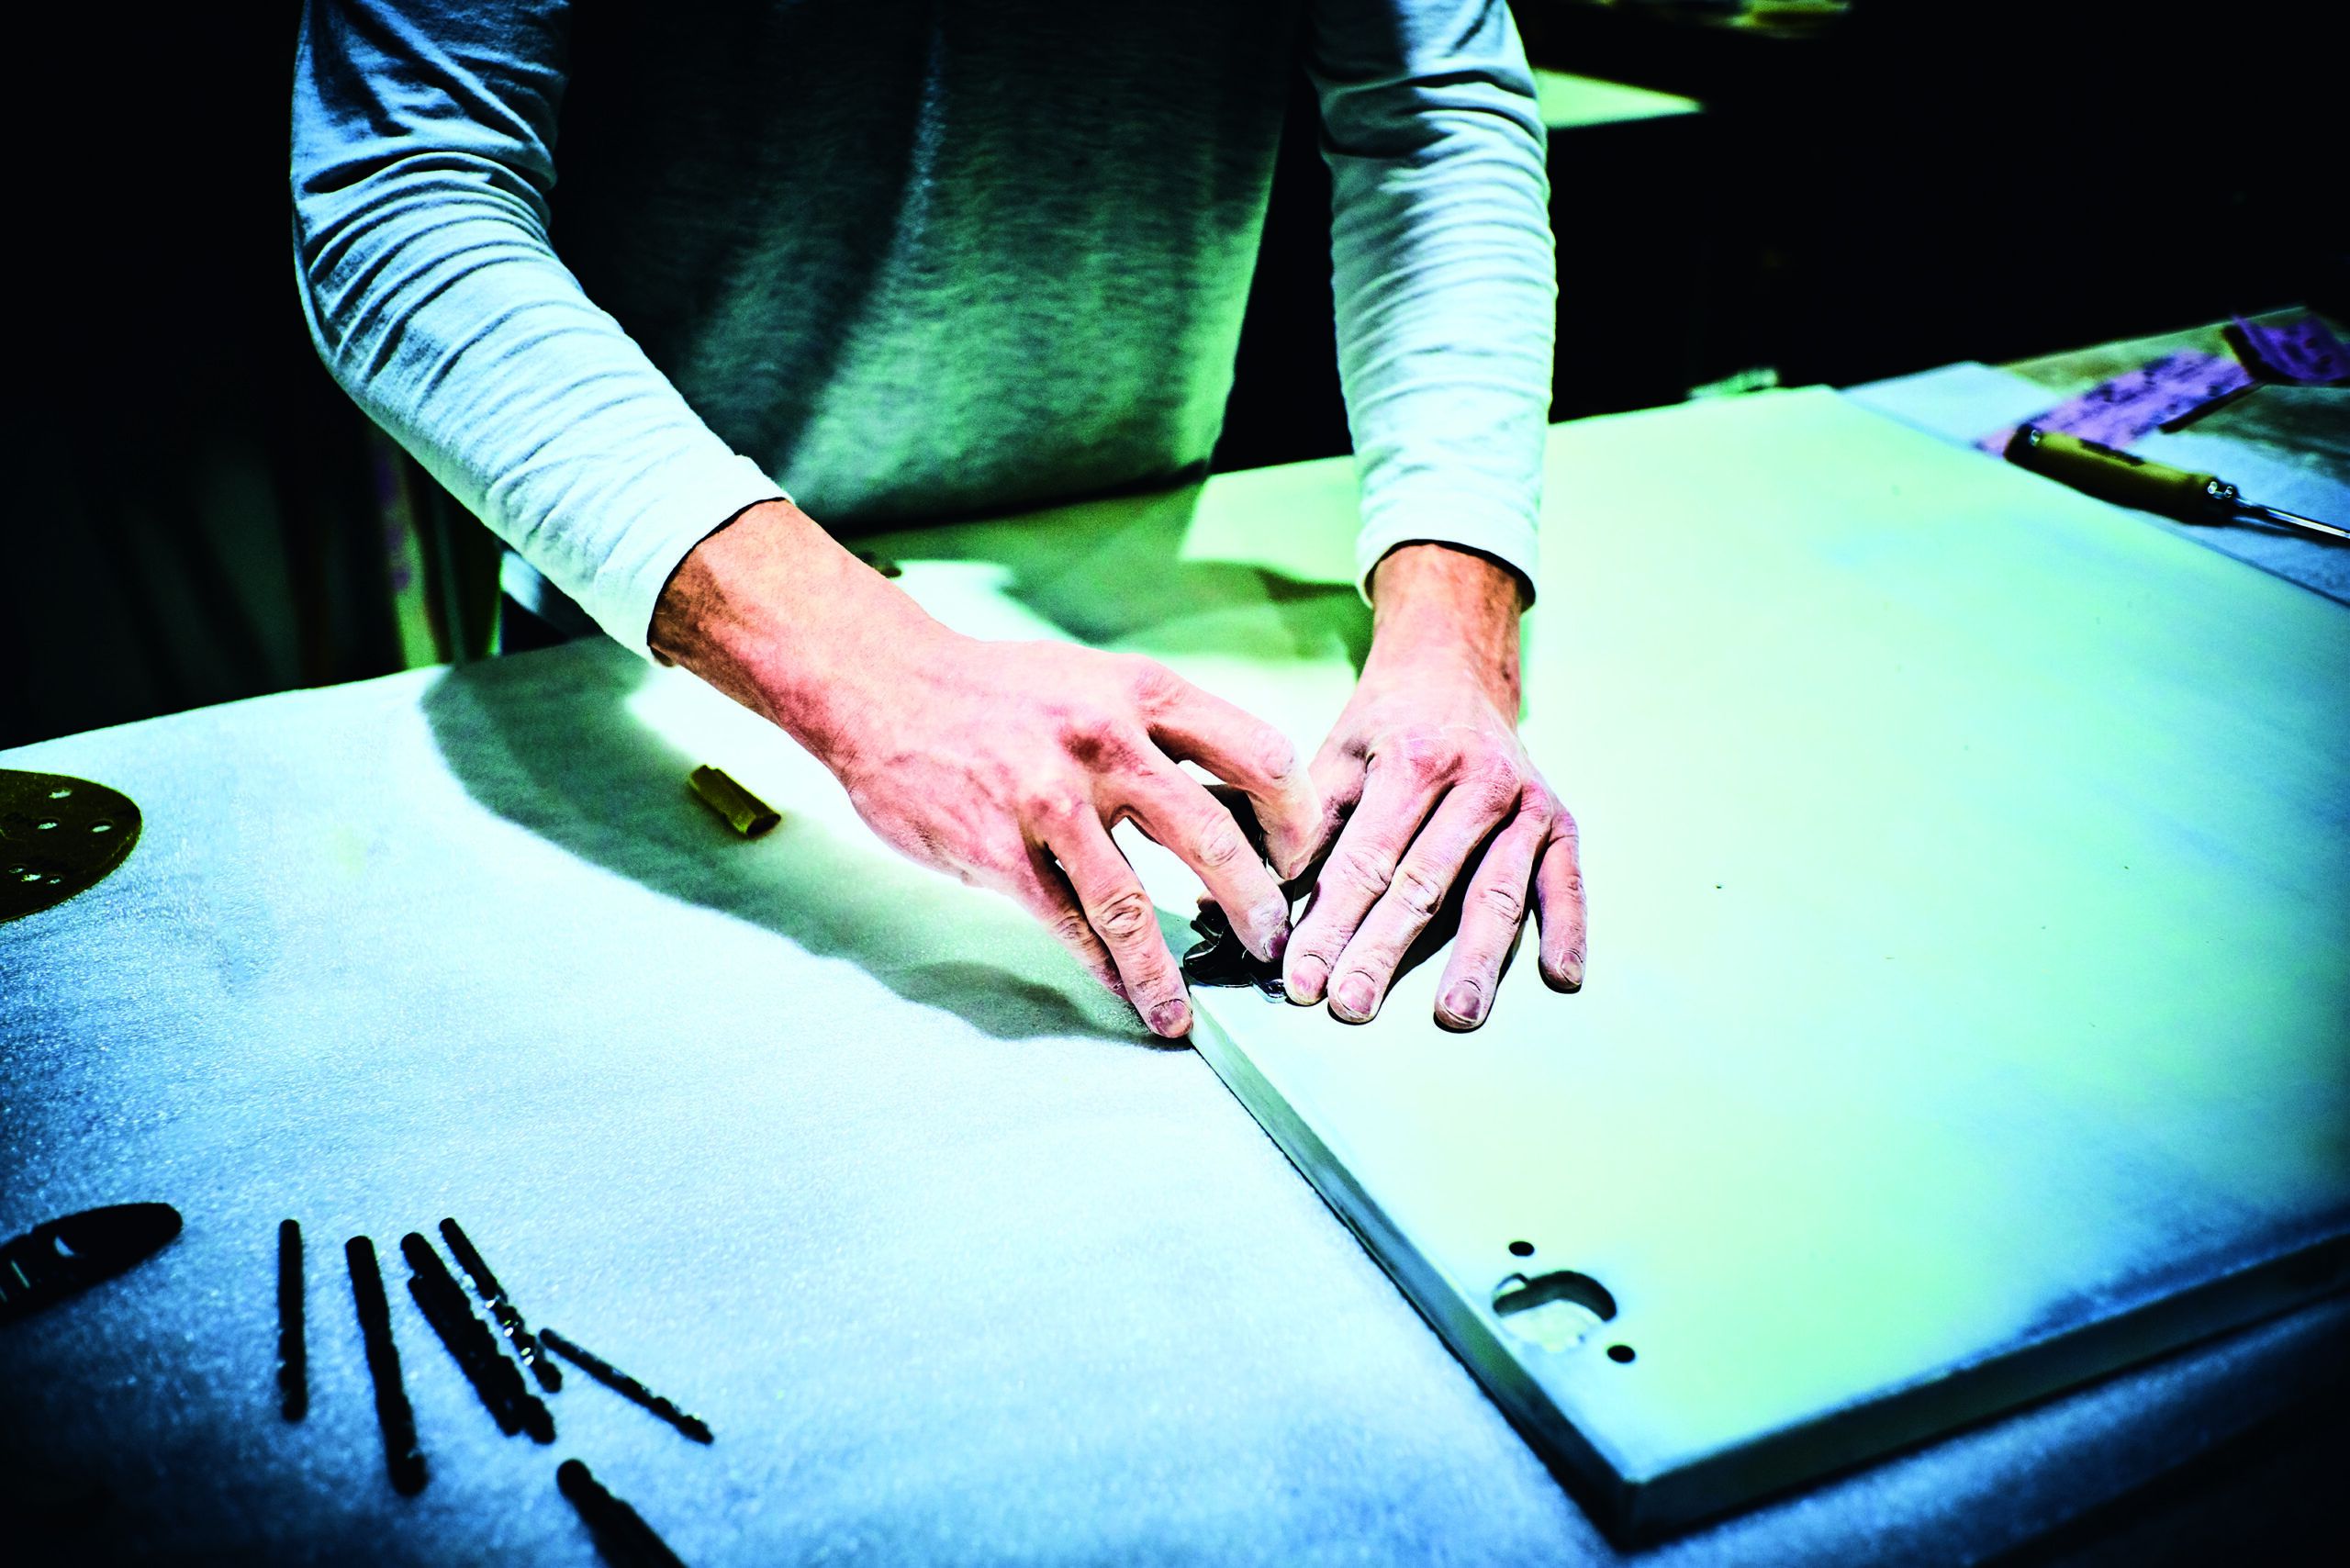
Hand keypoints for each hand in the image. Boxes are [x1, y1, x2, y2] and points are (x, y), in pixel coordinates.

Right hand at [652, 500, 1318, 1037]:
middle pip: (1211, 835)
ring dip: (1168, 968)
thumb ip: (1161, 738)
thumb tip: (1235, 807)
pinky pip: (1065, 925)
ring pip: (1132, 903)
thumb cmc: (997, 692)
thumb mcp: (1095, 684)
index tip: (1302, 860)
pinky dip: (1103, 969)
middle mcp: (1105, 741)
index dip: (1295, 817)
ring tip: (1185, 1011)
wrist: (882, 684)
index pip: (1257, 754)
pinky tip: (1125, 995)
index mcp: (1142, 693)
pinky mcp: (996, 850)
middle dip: (1255, 904)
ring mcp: (1048, 799)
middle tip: (1271, 944)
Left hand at [1282, 544, 1584, 1027]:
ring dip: (1476, 958)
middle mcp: (1475, 780)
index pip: (1364, 860)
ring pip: (1496, 891)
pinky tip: (1559, 977)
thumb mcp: (1335, 756)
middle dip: (1384, 949)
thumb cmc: (1387, 724)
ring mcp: (1524, 802)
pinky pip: (1565, 882)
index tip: (1300, 977)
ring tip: (1454, 1012)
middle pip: (1425, 882)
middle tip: (1353, 1004)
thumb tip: (1238, 896)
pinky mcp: (1559, 820)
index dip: (1330, 922)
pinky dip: (1568, 929)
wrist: (1457, 667)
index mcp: (1411, 762)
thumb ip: (1297, 827)